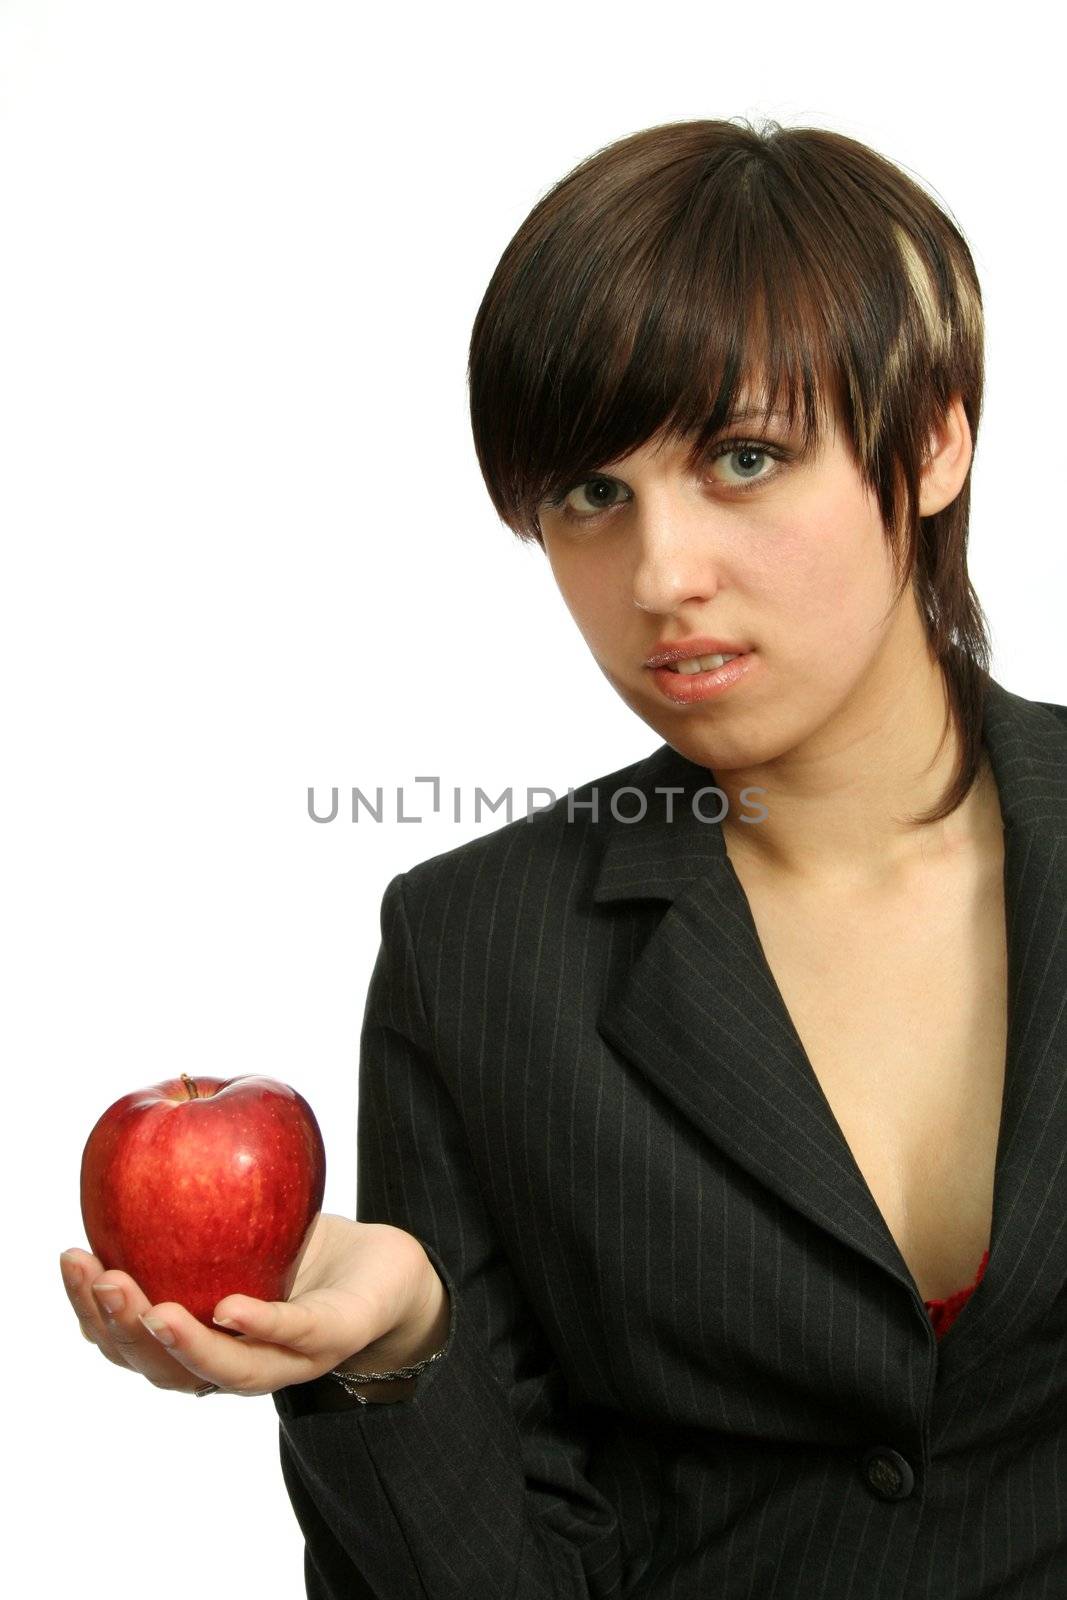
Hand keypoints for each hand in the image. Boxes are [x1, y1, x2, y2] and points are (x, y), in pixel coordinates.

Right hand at [59, 1212, 442, 1397]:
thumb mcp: (237, 1226)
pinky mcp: (335, 1336)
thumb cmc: (304, 1248)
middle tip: (103, 1281)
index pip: (130, 1341)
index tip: (71, 1256)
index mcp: (202, 1341)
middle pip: (164, 1369)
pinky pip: (292, 1333)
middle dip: (124, 1328)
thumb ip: (188, 1211)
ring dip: (182, 1344)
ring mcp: (287, 1359)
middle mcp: (237, 1363)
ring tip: (152, 1309)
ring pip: (226, 1370)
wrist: (390, 1271)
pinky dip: (259, 1324)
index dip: (92, 1310)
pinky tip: (229, 1307)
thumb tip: (138, 1136)